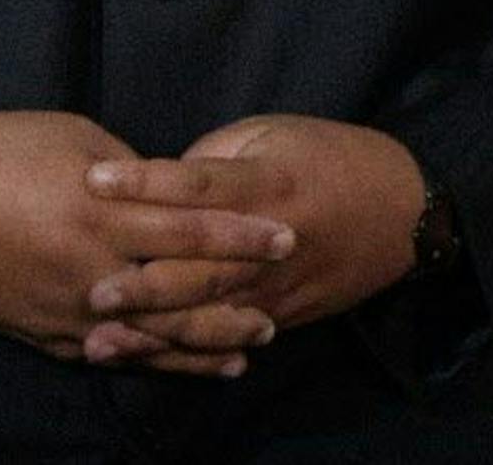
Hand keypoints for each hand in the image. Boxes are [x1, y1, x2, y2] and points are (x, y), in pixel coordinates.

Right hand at [0, 111, 292, 375]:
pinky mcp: (42, 334)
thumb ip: (128, 172)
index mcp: (101, 209)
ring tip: (251, 346)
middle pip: (182, 292)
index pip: (190, 227)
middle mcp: (92, 268)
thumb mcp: (71, 137)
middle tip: (282, 301)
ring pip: (152, 336)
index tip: (286, 235)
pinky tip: (179, 363)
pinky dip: (150, 360)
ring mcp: (67, 310)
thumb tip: (167, 194)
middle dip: (236, 298)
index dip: (242, 234)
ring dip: (205, 343)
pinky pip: (108, 354)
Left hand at [80, 115, 423, 359]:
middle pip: (199, 265)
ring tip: (103, 337)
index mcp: (268, 182)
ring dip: (155, 328)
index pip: (196, 183)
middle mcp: (270, 240)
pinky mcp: (283, 314)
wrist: (403, 211)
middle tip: (89, 289)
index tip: (93, 182)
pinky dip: (190, 349)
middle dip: (143, 281)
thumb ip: (213, 160)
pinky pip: (231, 335)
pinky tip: (151, 358)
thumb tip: (157, 184)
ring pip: (209, 312)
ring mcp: (278, 285)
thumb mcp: (271, 134)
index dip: (144, 183)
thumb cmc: (328, 156)